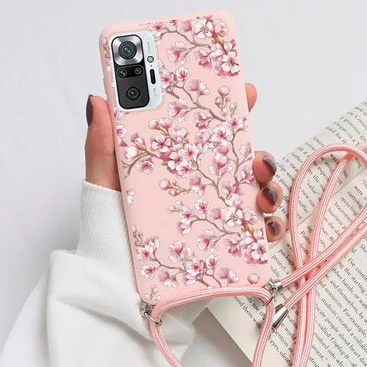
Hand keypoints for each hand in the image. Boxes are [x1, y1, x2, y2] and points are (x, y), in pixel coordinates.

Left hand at [85, 83, 284, 240]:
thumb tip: (98, 100)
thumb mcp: (105, 180)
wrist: (114, 275)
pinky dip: (269, 227)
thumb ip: (102, 144)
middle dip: (258, 152)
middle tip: (257, 158)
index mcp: (179, 159)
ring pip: (256, 190)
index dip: (232, 107)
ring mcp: (217, 209)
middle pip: (242, 159)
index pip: (210, 128)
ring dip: (268, 187)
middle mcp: (203, 180)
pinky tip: (265, 227)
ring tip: (261, 195)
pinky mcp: (225, 239)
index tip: (247, 91)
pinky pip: (257, 231)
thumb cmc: (111, 222)